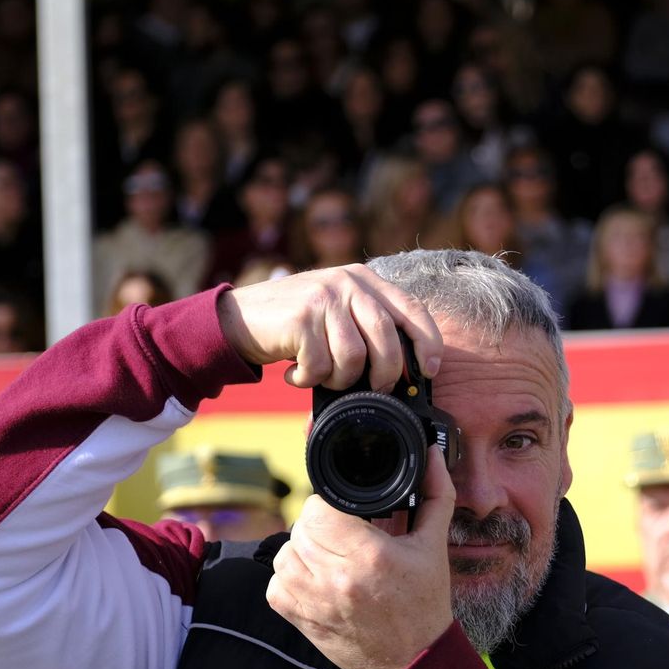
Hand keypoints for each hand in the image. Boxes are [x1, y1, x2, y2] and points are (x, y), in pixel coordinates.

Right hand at [216, 264, 443, 390]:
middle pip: (387, 339)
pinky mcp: (301, 318)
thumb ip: (370, 327)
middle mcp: (347, 283)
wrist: (238, 318)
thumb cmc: (297, 324)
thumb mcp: (338, 312)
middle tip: (373, 389)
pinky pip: (321, 366)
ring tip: (322, 374)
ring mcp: (323, 298)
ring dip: (339, 379)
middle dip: (385, 374)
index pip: (413, 310)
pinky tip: (296, 371)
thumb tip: (406, 371)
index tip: (430, 371)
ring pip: (354, 358)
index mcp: (365, 280)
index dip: (428, 344)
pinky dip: (308, 379)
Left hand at [266, 445, 457, 668]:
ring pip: (284, 552)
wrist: (413, 662)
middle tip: (342, 532)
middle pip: (301, 527)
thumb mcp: (434, 546)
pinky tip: (316, 577)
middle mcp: (336, 579)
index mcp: (370, 556)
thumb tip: (431, 455)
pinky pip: (275, 584)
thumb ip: (435, 494)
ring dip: (302, 548)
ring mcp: (313, 601)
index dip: (329, 503)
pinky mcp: (300, 619)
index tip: (345, 511)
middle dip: (319, 524)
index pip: (320, 509)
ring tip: (329, 553)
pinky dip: (290, 576)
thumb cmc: (424, 604)